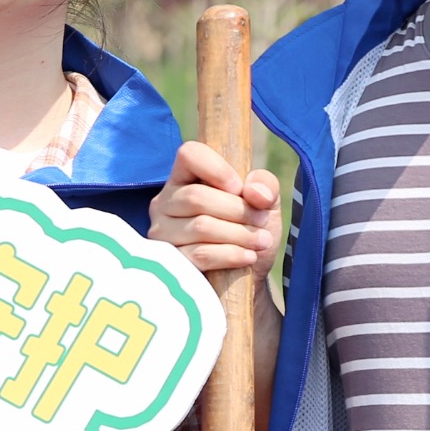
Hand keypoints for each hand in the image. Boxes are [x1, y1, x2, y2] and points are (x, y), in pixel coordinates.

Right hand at [148, 141, 279, 282]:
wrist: (247, 276)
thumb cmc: (251, 230)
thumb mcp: (266, 202)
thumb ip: (266, 185)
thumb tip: (255, 192)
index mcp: (185, 178)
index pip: (189, 154)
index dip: (217, 168)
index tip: (240, 188)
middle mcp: (165, 201)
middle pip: (197, 197)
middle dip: (238, 210)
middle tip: (262, 221)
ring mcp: (162, 232)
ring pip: (201, 226)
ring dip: (239, 234)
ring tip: (261, 241)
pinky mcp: (170, 262)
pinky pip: (200, 254)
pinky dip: (231, 254)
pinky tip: (248, 257)